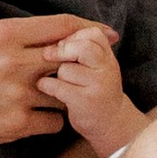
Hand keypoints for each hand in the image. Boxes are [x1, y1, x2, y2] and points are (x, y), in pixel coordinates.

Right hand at [0, 15, 84, 142]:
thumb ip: (22, 36)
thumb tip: (62, 36)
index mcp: (6, 33)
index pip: (63, 25)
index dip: (90, 28)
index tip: (106, 34)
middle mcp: (14, 61)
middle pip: (71, 58)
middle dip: (85, 63)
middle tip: (95, 69)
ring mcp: (16, 94)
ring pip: (67, 93)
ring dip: (66, 95)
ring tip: (54, 97)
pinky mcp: (15, 124)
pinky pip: (54, 122)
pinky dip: (51, 119)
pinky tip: (37, 116)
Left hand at [33, 20, 139, 154]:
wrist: (110, 123)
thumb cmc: (93, 89)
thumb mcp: (94, 65)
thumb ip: (79, 46)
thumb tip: (50, 35)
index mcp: (108, 56)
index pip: (91, 33)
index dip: (71, 37)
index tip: (61, 45)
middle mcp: (108, 69)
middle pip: (81, 47)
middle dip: (61, 51)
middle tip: (49, 56)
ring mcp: (99, 85)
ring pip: (65, 68)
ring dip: (54, 74)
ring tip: (58, 82)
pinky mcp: (86, 102)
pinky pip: (57, 86)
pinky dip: (47, 86)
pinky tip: (46, 89)